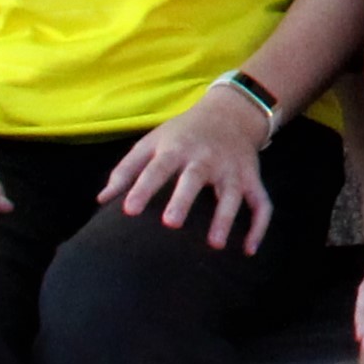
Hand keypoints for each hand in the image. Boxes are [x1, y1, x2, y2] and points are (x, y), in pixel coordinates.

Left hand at [100, 84, 278, 251]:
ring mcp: (233, 169)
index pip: (157, 168)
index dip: (143, 188)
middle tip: (171, 224)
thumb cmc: (183, 134)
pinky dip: (259, 226)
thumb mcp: (152, 142)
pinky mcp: (252, 179)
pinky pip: (261, 203)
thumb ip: (126, 170)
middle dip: (184, 199)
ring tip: (215, 244)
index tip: (128, 210)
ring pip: (232, 193)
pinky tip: (248, 250)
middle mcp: (206, 158)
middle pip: (195, 178)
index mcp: (177, 148)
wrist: (231, 113)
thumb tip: (101, 200)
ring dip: (225, 218)